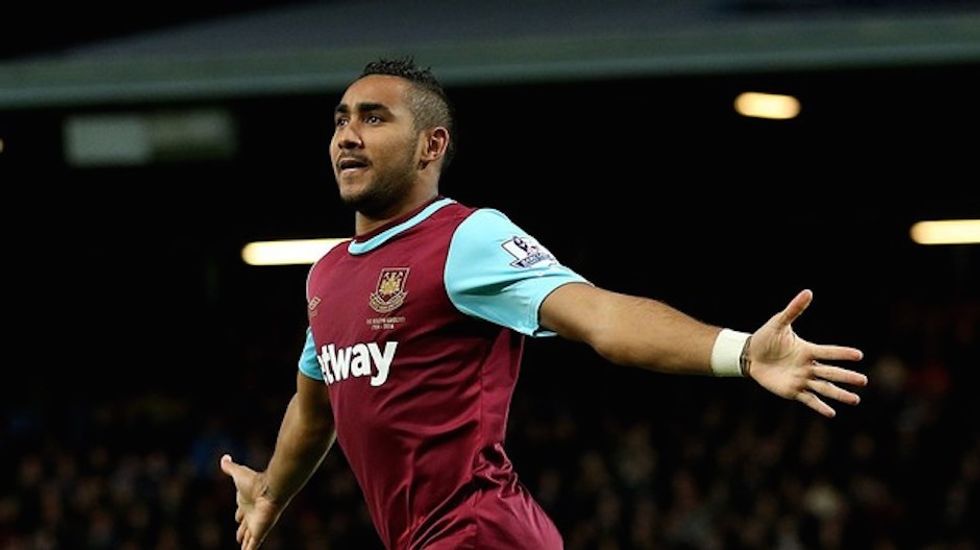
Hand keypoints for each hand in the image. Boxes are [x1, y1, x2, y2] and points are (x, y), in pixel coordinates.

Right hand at [220, 454, 281, 549]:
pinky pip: (252, 546)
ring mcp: (256, 525)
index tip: (237, 518)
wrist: (271, 489)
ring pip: (249, 538)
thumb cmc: (256, 482)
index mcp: (246, 503)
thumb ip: (230, 467)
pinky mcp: (259, 533)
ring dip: (246, 544)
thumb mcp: (238, 473)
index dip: (239, 515)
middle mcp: (252, 515)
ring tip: (244, 549)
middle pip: (245, 526)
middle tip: (239, 538)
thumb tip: (224, 457)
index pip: (241, 512)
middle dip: (242, 532)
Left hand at [747, 289, 867, 416]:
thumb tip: (808, 292)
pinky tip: (832, 413)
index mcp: (807, 350)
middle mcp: (808, 366)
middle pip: (831, 372)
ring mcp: (802, 380)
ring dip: (839, 394)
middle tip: (864, 381)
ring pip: (824, 388)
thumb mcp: (779, 323)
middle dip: (847, 377)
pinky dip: (819, 406)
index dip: (842, 353)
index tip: (859, 355)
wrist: (749, 355)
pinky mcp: (793, 391)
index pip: (828, 352)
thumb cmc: (765, 337)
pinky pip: (808, 399)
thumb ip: (794, 310)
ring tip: (855, 400)